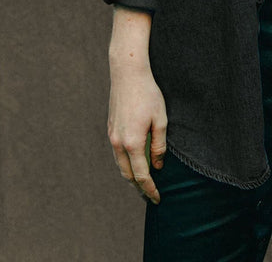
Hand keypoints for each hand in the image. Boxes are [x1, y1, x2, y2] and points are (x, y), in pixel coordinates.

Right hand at [107, 64, 166, 203]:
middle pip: (128, 175)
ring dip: (131, 176)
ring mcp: (112, 136)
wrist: (127, 74)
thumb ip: (159, 146)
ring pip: (120, 165)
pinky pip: (116, 153)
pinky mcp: (110, 128)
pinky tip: (133, 162)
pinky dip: (125, 163)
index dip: (150, 189)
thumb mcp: (161, 120)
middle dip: (139, 187)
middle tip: (150, 195)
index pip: (142, 176)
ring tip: (142, 183)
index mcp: (133, 143)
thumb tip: (157, 166)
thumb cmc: (148, 94)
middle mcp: (119, 143)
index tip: (157, 198)